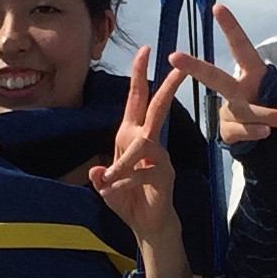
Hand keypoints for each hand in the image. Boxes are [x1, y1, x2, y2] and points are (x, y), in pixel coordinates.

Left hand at [88, 46, 181, 250]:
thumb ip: (101, 178)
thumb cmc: (128, 200)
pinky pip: (142, 171)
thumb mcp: (107, 187)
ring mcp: (159, 157)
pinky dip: (123, 182)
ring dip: (122, 163)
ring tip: (108, 181)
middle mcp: (148, 142)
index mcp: (132, 136)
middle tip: (179, 67)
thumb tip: (97, 172)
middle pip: (158, 108)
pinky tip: (112, 192)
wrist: (146, 225)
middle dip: (166, 86)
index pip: (136, 100)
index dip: (139, 76)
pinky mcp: (164, 175)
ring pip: (144, 144)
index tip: (144, 51)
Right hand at [165, 3, 276, 145]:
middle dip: (194, 66)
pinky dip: (252, 132)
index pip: (242, 48)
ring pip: (240, 111)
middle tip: (174, 56)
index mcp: (255, 75)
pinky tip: (264, 134)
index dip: (230, 28)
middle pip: (214, 77)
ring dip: (262, 115)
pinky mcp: (227, 131)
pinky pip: (236, 130)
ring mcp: (230, 110)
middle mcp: (239, 90)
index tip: (217, 8)